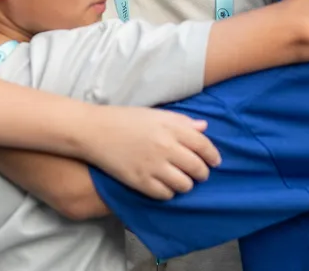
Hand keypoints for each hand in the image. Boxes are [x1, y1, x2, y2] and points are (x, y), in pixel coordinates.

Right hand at [82, 106, 220, 199]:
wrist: (93, 131)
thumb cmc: (124, 119)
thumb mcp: (155, 114)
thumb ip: (181, 121)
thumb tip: (204, 128)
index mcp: (171, 128)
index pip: (203, 145)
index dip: (213, 156)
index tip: (214, 161)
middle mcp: (166, 147)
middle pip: (197, 168)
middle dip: (202, 173)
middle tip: (198, 173)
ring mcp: (153, 166)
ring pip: (184, 185)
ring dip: (186, 184)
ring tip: (180, 180)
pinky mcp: (140, 182)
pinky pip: (165, 194)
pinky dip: (168, 192)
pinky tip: (164, 185)